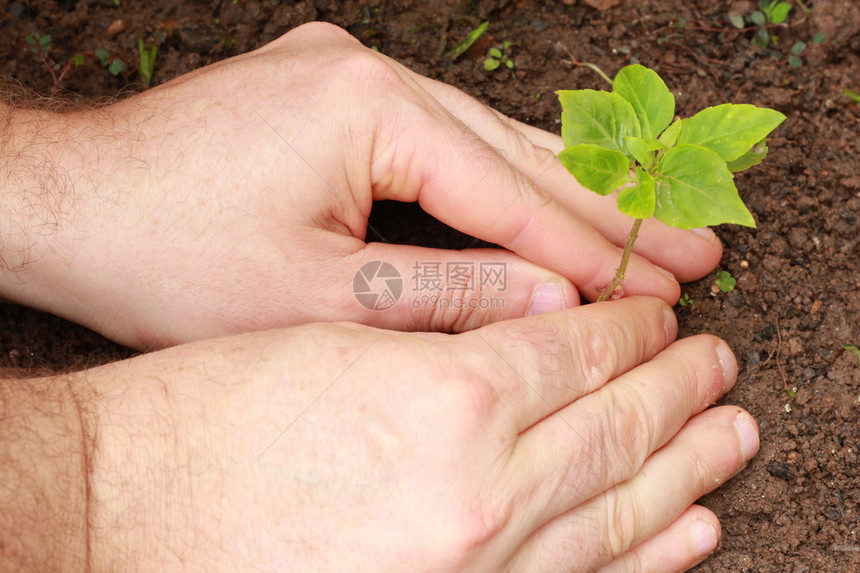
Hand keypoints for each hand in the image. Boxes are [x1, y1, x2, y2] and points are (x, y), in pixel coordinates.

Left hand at [1, 23, 720, 347]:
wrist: (62, 204)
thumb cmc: (163, 252)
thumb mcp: (313, 295)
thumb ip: (443, 293)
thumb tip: (547, 298)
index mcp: (367, 109)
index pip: (508, 190)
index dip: (591, 247)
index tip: (663, 280)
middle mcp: (365, 73)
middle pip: (512, 148)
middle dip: (601, 208)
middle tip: (690, 243)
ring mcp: (344, 75)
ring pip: (480, 136)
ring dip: (556, 188)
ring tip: (641, 223)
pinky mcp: (325, 92)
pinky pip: (433, 135)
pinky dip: (490, 176)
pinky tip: (537, 197)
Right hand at [79, 298, 755, 570]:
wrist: (127, 511)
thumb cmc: (209, 416)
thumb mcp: (341, 346)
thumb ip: (453, 345)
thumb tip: (541, 341)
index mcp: (448, 400)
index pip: (581, 349)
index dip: (629, 323)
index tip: (656, 310)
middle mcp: (481, 490)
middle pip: (617, 424)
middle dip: (678, 385)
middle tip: (718, 361)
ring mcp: (479, 564)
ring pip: (622, 505)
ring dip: (687, 464)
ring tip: (731, 433)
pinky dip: (649, 554)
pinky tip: (691, 528)